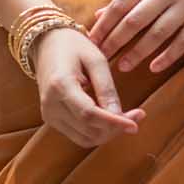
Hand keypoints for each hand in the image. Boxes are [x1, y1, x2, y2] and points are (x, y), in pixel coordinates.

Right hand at [31, 25, 146, 147]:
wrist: (47, 44)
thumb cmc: (73, 46)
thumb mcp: (95, 59)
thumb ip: (107, 88)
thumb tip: (120, 116)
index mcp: (60, 85)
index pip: (89, 114)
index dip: (114, 123)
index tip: (134, 124)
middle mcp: (50, 105)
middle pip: (88, 130)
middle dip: (115, 128)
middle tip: (137, 115)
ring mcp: (49, 115)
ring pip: (85, 138)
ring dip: (108, 133)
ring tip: (126, 118)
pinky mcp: (52, 120)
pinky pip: (79, 135)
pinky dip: (97, 132)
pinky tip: (110, 120)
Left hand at [87, 0, 183, 72]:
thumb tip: (100, 14)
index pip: (121, 3)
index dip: (104, 24)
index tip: (91, 41)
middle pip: (135, 21)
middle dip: (116, 42)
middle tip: (102, 57)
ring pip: (158, 34)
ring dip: (138, 53)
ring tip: (123, 66)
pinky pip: (183, 42)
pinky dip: (167, 57)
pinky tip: (153, 67)